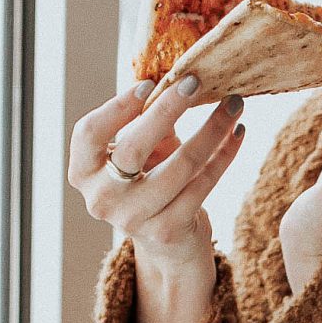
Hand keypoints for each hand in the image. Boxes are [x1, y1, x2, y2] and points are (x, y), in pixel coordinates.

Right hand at [68, 73, 246, 283]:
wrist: (168, 243)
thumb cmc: (150, 181)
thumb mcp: (141, 151)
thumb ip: (147, 121)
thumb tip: (173, 79)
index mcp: (83, 171)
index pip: (90, 133)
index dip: (118, 107)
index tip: (149, 83)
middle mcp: (102, 198)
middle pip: (134, 146)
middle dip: (167, 109)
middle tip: (195, 81)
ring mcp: (133, 219)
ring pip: (180, 165)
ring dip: (212, 129)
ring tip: (233, 104)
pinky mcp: (168, 231)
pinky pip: (204, 184)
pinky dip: (225, 155)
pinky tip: (238, 132)